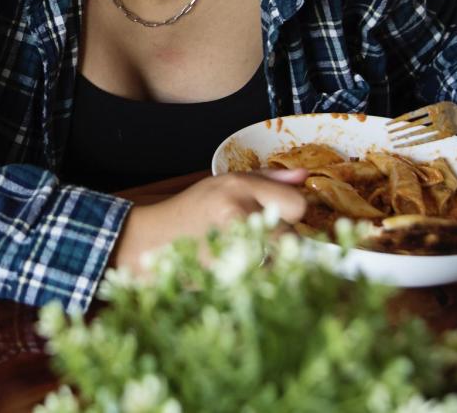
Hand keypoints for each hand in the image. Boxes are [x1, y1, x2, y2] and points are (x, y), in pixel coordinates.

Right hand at [111, 168, 307, 273]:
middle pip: (293, 236)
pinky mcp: (224, 273)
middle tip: (259, 240)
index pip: (296, 203)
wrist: (151, 240)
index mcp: (238, 186)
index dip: (291, 214)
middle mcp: (236, 211)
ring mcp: (230, 244)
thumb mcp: (223, 184)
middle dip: (283, 242)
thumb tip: (305, 177)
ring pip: (281, 261)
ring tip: (245, 253)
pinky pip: (263, 279)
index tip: (278, 218)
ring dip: (272, 262)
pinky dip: (256, 278)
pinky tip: (236, 267)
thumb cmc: (190, 211)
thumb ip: (267, 180)